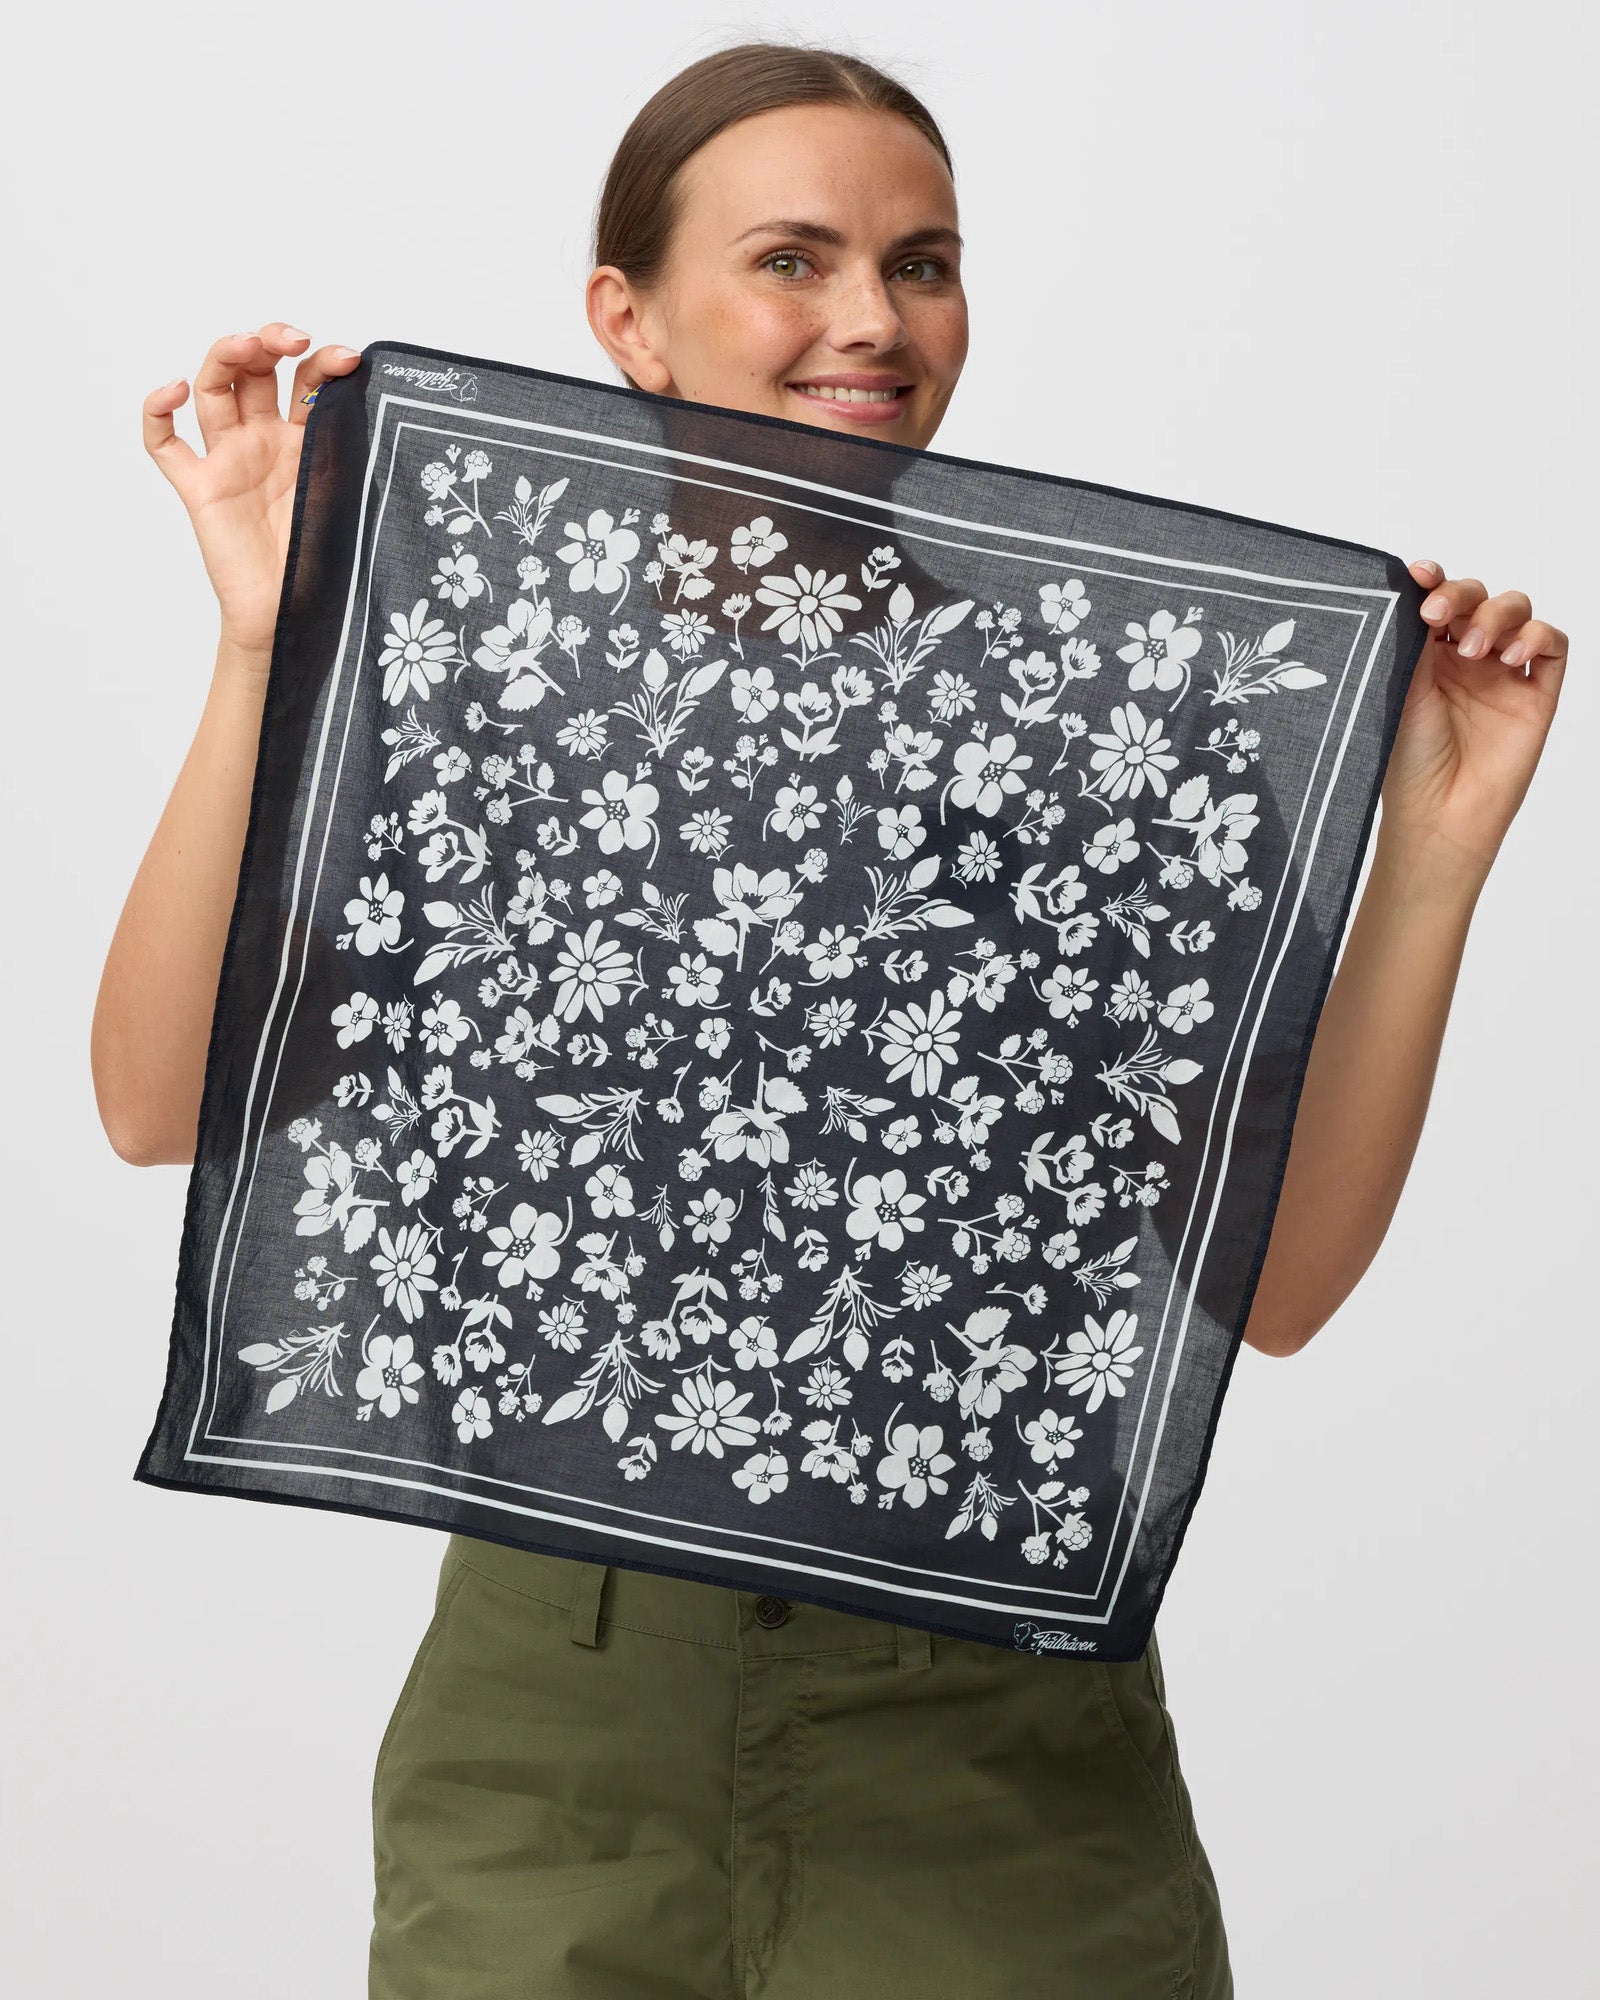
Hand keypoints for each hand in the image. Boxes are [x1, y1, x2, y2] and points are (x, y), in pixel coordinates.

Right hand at [142, 323, 361, 657]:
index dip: (320, 362)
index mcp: (301, 441)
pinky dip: (157, 412)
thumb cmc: (326, 563)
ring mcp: (228, 461)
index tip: (346, 359)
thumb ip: (353, 451)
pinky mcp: (200, 488)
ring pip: (212, 390)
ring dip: (224, 357)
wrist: (295, 615)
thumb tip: (381, 402)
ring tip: (245, 346)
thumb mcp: (348, 496)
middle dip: (268, 342)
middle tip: (291, 339)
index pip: (303, 381)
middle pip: (253, 371)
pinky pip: (164, 445)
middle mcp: (262, 442)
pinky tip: (174, 390)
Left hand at [1377, 558, 1568, 877]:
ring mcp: (1503, 674)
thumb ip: (1410, 642)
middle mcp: (1466, 659)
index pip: (1437, 599)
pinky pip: (1552, 645)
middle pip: (1478, 597)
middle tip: (1436, 616)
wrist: (1436, 817)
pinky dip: (1535, 637)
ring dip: (1496, 615)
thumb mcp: (1397, 691)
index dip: (1432, 579)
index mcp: (1425, 655)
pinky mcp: (1537, 694)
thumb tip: (1412, 590)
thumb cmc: (1406, 763)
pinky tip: (1508, 658)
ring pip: (1517, 610)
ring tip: (1474, 649)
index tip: (1416, 575)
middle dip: (1460, 595)